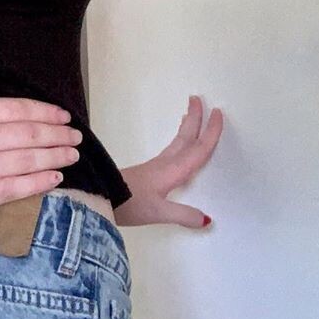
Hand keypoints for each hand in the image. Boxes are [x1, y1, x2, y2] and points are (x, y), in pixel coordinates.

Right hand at [0, 77, 82, 224]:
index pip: (15, 110)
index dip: (44, 112)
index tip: (62, 116)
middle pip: (27, 135)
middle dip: (56, 134)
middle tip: (75, 136)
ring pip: (26, 161)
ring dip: (54, 157)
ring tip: (72, 154)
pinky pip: (13, 190)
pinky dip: (37, 183)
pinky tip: (54, 178)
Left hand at [116, 95, 223, 229]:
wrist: (100, 196)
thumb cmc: (129, 203)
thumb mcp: (158, 212)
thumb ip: (184, 215)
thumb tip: (207, 220)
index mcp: (173, 170)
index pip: (198, 149)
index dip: (211, 132)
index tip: (219, 113)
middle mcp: (166, 164)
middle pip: (185, 137)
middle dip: (196, 119)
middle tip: (199, 98)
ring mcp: (157, 166)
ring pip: (178, 142)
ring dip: (187, 127)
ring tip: (190, 115)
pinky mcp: (149, 171)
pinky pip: (171, 149)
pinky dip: (179, 140)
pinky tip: (178, 146)